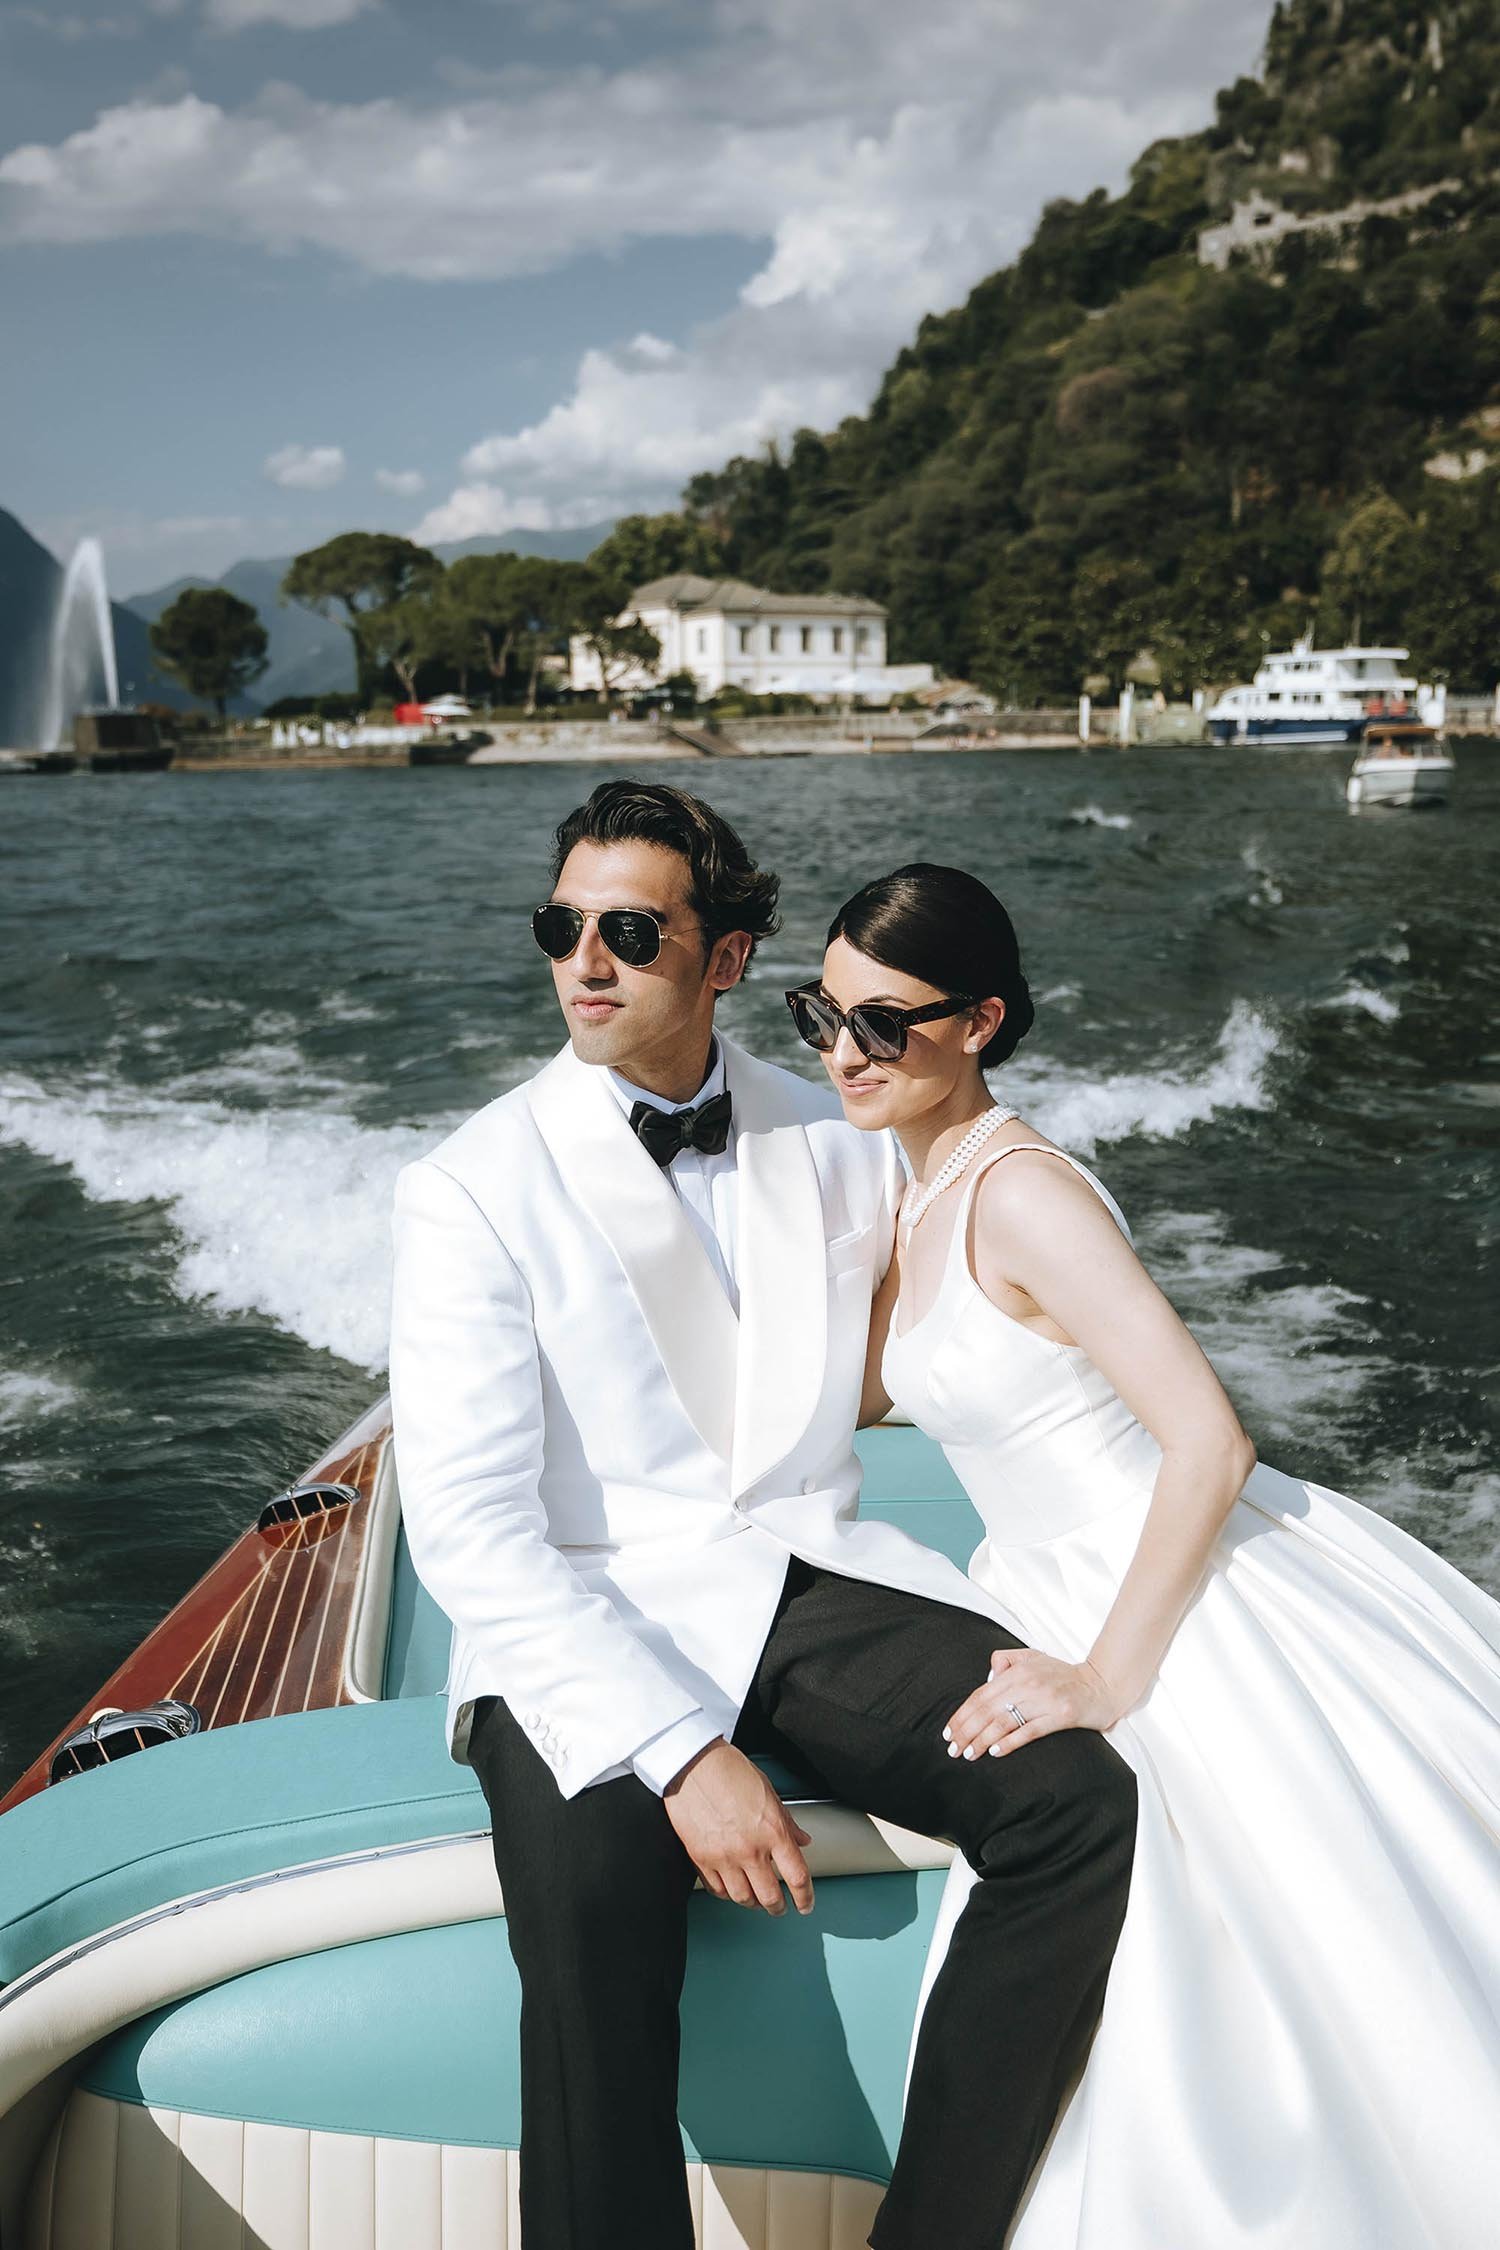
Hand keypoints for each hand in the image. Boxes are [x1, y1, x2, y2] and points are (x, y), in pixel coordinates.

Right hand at [663, 1739, 813, 1915]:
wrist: (692, 1763)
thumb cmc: (729, 1770)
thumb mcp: (769, 1792)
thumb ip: (787, 1822)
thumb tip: (801, 1840)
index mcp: (773, 1830)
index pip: (797, 1877)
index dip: (805, 1897)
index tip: (806, 1903)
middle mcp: (750, 1848)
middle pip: (770, 1897)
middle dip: (778, 1907)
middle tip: (780, 1907)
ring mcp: (723, 1856)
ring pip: (742, 1898)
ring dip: (753, 1903)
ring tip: (756, 1900)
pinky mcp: (700, 1858)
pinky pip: (717, 1889)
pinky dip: (727, 1894)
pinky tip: (732, 1888)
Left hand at [944, 1648, 1119, 1760]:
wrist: (1101, 1685)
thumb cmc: (1064, 1674)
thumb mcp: (1033, 1656)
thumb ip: (1007, 1660)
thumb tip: (987, 1676)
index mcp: (1018, 1670)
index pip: (981, 1694)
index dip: (962, 1714)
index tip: (949, 1731)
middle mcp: (1028, 1683)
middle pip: (988, 1709)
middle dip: (966, 1730)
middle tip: (952, 1749)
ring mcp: (1044, 1700)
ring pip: (1004, 1721)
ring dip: (982, 1740)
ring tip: (968, 1754)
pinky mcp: (1060, 1716)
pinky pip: (1029, 1731)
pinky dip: (1010, 1742)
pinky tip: (995, 1752)